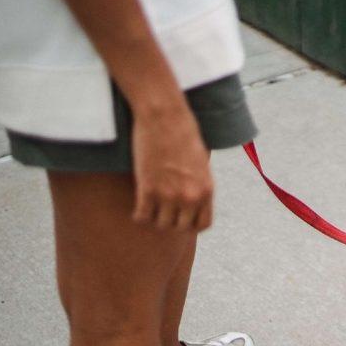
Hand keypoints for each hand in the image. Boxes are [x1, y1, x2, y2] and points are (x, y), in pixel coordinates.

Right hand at [130, 99, 213, 231]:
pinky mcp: (148, 189)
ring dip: (154, 218)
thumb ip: (198, 185)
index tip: (181, 216)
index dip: (190, 223)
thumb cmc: (182, 134)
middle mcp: (190, 196)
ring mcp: (169, 195)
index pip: (202, 224)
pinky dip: (138, 215)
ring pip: (160, 224)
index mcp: (207, 190)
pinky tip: (138, 207)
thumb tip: (190, 202)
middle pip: (179, 227)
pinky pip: (141, 217)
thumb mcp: (201, 163)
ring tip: (150, 207)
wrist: (165, 117)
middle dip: (170, 221)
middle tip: (161, 210)